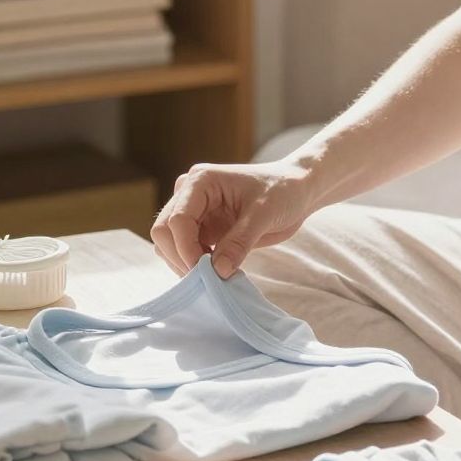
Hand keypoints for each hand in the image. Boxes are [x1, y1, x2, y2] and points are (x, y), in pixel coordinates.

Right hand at [150, 159, 319, 277]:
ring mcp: (193, 212)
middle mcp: (189, 194)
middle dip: (181, 258)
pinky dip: (193, 265)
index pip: (177, 220)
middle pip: (163, 232)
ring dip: (185, 263)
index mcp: (201, 181)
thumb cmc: (283, 191)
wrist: (296, 191)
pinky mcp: (201, 229)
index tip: (205, 272)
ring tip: (215, 276)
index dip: (186, 249)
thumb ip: (239, 242)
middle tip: (208, 279)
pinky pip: (184, 251)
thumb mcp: (264, 214)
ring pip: (169, 244)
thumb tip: (217, 271)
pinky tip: (216, 272)